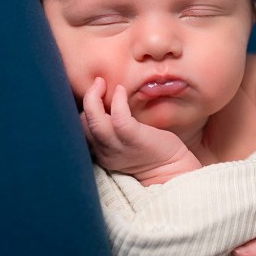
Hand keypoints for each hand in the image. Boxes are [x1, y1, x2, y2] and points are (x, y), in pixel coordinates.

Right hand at [81, 77, 200, 183]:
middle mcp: (104, 151)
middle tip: (97, 84)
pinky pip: (118, 117)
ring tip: (100, 83)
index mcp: (102, 153)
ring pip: (94, 121)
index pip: (82, 130)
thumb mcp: (126, 144)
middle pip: (82, 124)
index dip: (85, 110)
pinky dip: (117, 101)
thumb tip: (111, 105)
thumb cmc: (153, 154)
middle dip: (87, 101)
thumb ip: (115, 131)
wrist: (173, 172)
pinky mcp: (133, 139)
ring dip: (93, 98)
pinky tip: (120, 90)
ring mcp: (117, 146)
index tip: (94, 96)